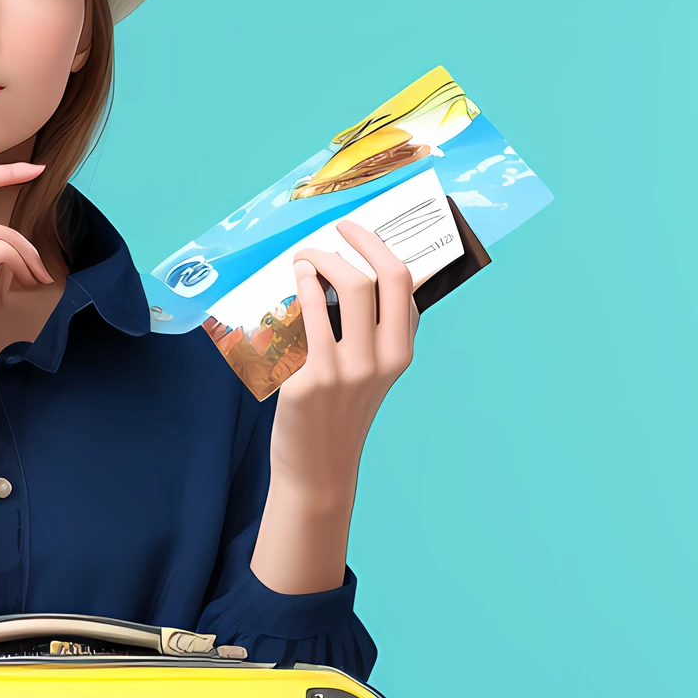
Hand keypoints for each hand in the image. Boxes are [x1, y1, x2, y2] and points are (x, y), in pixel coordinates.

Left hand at [268, 220, 418, 504]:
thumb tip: (358, 273)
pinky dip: (300, 288)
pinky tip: (292, 284)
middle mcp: (381, 359)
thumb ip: (373, 331)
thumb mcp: (372, 373)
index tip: (358, 232)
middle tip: (335, 229)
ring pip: (349, 287)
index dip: (381, 249)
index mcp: (400, 353)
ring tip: (304, 256)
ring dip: (321, 259)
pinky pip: (307, 316)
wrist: (318, 468)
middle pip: (383, 277)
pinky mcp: (311, 379)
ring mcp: (348, 369)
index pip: (405, 285)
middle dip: (360, 240)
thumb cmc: (340, 412)